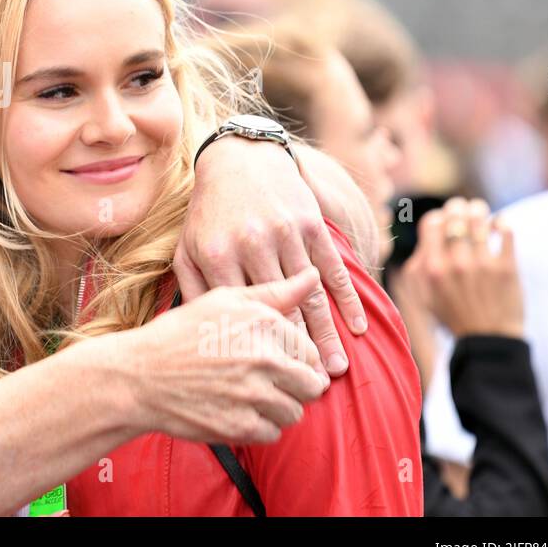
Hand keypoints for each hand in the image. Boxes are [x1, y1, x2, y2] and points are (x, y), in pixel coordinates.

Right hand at [127, 268, 329, 443]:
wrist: (138, 375)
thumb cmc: (179, 334)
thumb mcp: (224, 300)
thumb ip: (274, 292)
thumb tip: (313, 276)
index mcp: (262, 322)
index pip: (310, 352)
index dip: (296, 360)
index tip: (275, 362)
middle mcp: (263, 357)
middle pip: (311, 386)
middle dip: (294, 387)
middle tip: (268, 383)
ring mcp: (253, 394)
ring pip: (294, 412)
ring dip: (277, 409)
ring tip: (248, 397)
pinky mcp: (240, 426)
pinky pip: (272, 433)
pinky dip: (258, 427)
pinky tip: (235, 410)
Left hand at [175, 135, 367, 376]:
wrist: (238, 159)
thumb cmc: (208, 214)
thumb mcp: (188, 249)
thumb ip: (195, 290)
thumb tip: (202, 336)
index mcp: (217, 255)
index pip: (240, 313)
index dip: (258, 349)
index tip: (270, 378)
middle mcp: (251, 244)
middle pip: (279, 309)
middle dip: (298, 351)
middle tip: (313, 387)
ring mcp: (284, 233)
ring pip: (310, 294)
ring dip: (328, 334)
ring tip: (336, 368)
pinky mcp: (310, 223)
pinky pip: (332, 268)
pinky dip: (348, 300)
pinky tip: (359, 327)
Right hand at [399, 197, 522, 338]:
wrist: (487, 340)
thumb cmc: (453, 314)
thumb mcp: (422, 294)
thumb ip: (417, 264)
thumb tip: (427, 233)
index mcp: (431, 269)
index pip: (432, 223)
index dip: (439, 216)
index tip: (445, 219)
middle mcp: (455, 265)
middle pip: (456, 217)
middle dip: (459, 207)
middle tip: (464, 208)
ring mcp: (482, 265)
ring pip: (480, 220)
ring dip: (480, 210)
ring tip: (481, 212)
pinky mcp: (507, 268)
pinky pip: (505, 232)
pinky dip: (501, 222)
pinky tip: (499, 224)